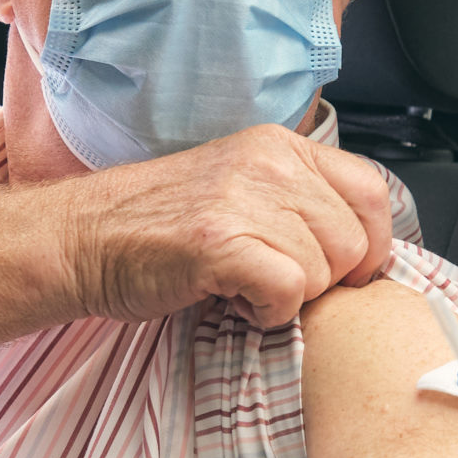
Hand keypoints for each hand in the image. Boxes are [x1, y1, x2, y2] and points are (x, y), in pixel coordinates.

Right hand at [52, 125, 394, 326]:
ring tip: (242, 282)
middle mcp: (269, 163)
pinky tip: (233, 298)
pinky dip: (268, 311)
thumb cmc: (160, 226)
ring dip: (289, 295)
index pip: (373, 192)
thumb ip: (301, 203)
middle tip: (273, 278)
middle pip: (355, 241)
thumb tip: (364, 248)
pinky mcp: (222, 242)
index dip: (370, 244)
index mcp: (280, 146)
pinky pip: (291, 291)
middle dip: (324, 278)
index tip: (345, 271)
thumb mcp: (242, 189)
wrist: (84, 240)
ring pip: (324, 271)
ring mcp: (244, 199)